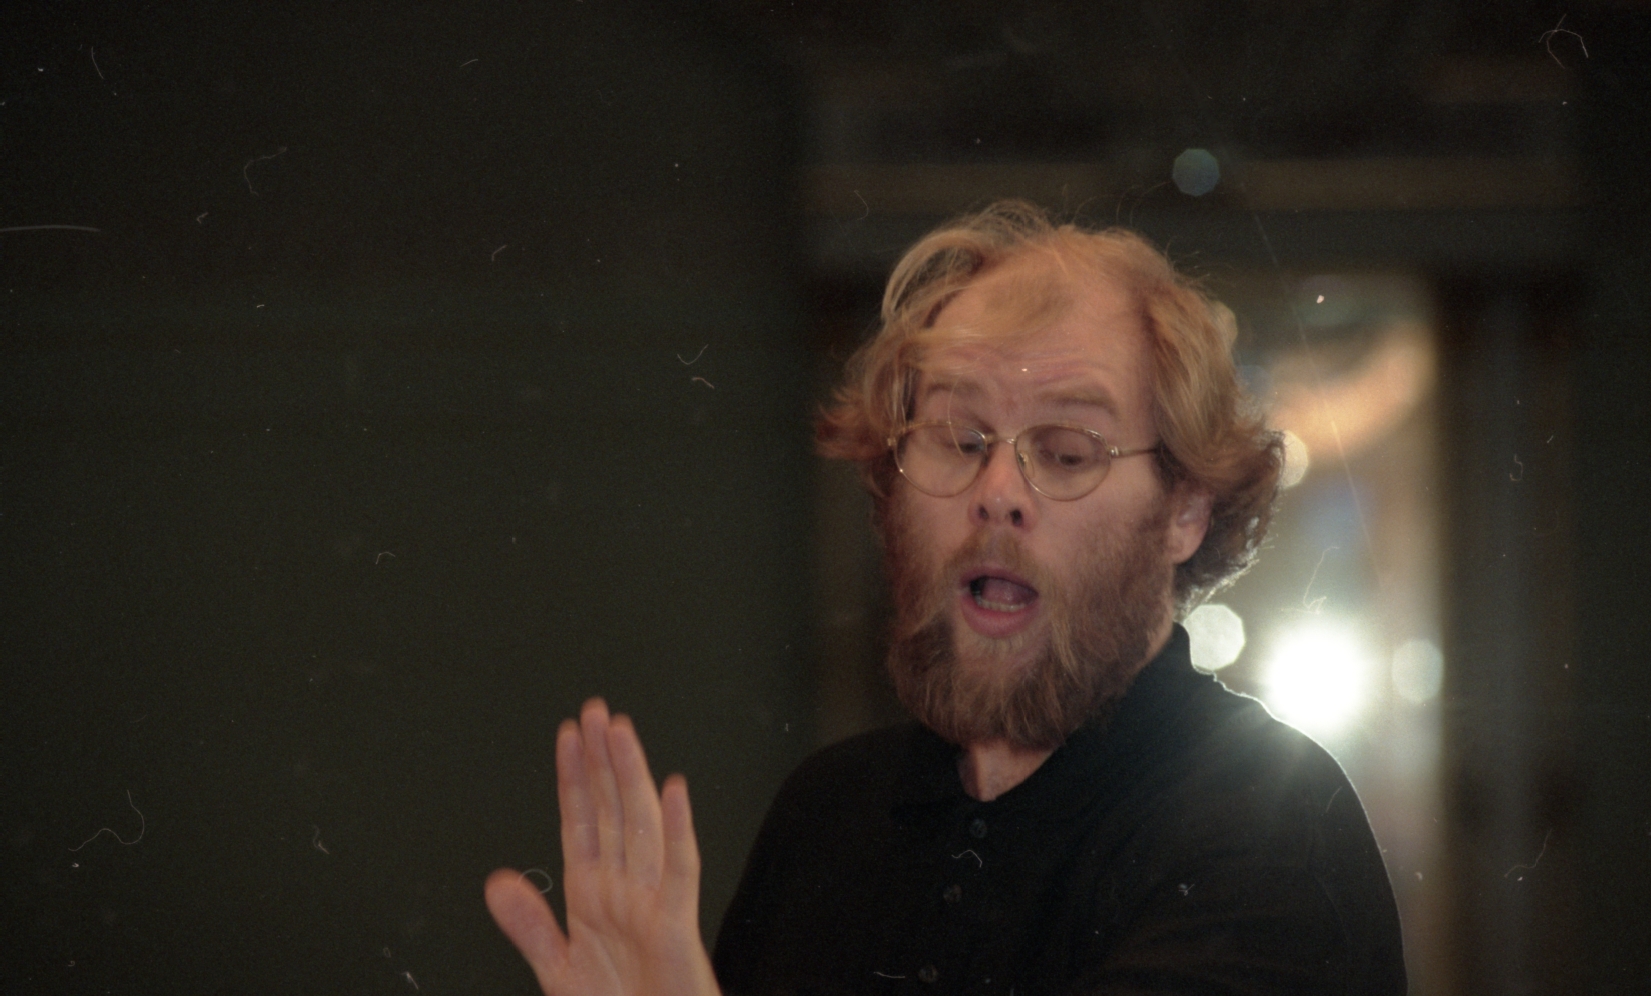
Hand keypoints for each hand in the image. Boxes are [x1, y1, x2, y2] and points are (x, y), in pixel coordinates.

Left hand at [486, 699, 720, 995]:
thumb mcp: (558, 970)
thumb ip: (529, 926)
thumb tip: (497, 882)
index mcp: (594, 896)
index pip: (582, 820)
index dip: (574, 776)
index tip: (569, 736)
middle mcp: (624, 890)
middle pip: (612, 809)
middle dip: (603, 758)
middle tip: (596, 711)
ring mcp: (651, 904)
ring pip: (641, 826)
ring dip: (631, 777)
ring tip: (621, 733)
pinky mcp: (675, 926)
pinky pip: (679, 872)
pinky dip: (678, 832)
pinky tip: (673, 793)